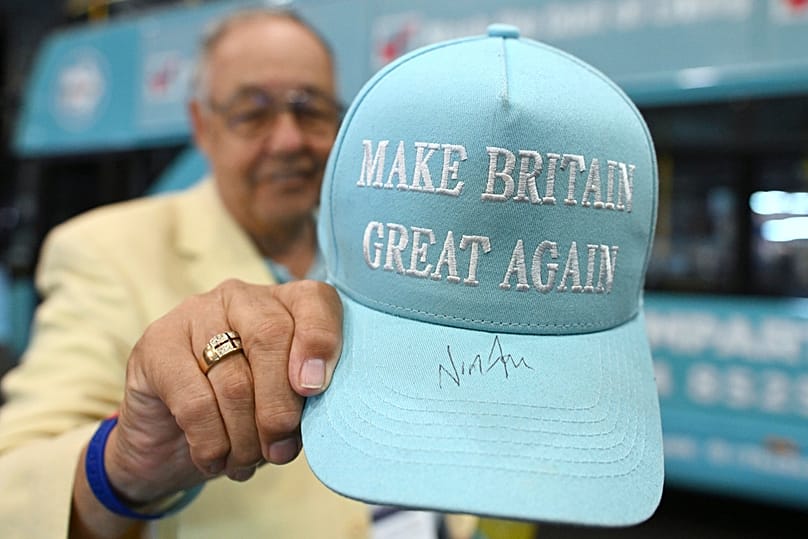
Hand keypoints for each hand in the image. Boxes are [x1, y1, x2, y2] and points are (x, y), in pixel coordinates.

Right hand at [105, 279, 341, 503]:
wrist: (169, 440)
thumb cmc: (243, 415)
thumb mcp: (285, 405)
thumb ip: (305, 395)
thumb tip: (314, 402)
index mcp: (284, 302)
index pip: (314, 301)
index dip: (321, 341)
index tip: (315, 389)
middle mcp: (241, 298)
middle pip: (271, 337)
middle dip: (280, 406)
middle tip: (280, 450)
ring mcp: (194, 315)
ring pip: (234, 379)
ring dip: (245, 437)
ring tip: (246, 462)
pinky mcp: (156, 345)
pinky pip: (195, 402)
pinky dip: (212, 443)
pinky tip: (214, 460)